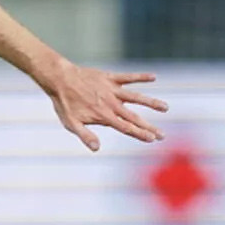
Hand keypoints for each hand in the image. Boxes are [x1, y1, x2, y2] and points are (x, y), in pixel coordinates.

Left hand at [43, 62, 169, 151]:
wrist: (59, 79)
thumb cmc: (64, 103)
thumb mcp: (70, 122)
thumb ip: (85, 135)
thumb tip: (96, 149)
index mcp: (104, 116)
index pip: (126, 128)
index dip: (140, 134)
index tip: (152, 139)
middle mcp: (111, 103)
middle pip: (134, 117)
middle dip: (149, 126)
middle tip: (163, 135)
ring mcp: (112, 90)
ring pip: (136, 96)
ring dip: (151, 102)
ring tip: (165, 107)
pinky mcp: (110, 77)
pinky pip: (128, 77)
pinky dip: (140, 76)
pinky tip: (153, 76)